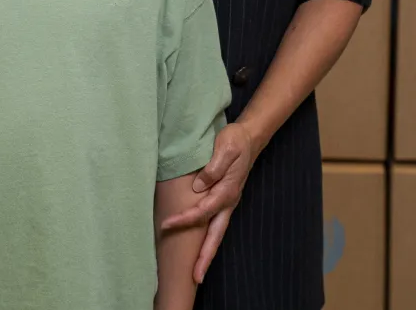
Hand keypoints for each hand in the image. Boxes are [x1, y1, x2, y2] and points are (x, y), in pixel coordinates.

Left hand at [159, 122, 260, 283]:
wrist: (248, 138)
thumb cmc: (235, 141)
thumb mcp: (225, 148)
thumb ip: (213, 167)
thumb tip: (199, 186)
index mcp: (227, 191)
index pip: (203, 211)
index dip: (185, 219)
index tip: (166, 224)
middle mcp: (228, 202)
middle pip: (216, 235)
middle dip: (205, 256)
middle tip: (195, 277)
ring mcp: (227, 203)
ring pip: (216, 233)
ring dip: (206, 252)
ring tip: (197, 271)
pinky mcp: (223, 200)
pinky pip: (214, 223)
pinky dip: (207, 238)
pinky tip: (199, 247)